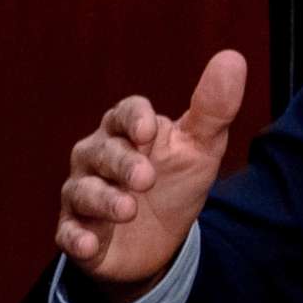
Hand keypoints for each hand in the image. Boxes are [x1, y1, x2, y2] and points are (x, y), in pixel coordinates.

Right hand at [54, 51, 246, 302]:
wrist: (160, 241)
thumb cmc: (175, 180)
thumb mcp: (200, 147)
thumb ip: (214, 108)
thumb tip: (233, 58)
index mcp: (126, 130)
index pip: (123, 114)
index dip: (133, 119)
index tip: (149, 131)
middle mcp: (97, 156)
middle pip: (103, 151)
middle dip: (122, 163)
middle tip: (146, 178)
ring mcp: (83, 193)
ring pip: (83, 190)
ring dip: (103, 199)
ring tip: (127, 210)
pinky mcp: (77, 231)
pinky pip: (69, 232)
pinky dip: (76, 238)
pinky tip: (89, 244)